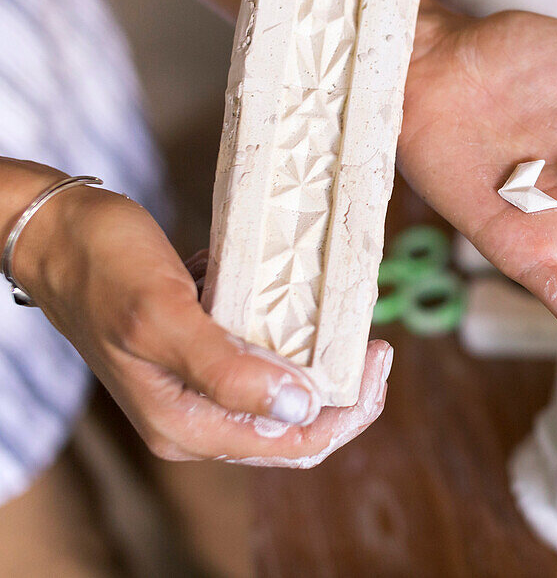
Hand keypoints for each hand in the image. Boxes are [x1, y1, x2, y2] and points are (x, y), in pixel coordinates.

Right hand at [3, 160, 390, 465]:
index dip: (347, 411)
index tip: (378, 358)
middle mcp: (195, 415)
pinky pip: (262, 354)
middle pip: (295, 425)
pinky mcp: (202, 351)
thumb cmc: (103, 267)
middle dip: (343, 391)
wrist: (58, 231)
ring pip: (282, 389)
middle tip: (377, 344)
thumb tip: (300, 407)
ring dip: (319, 359)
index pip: (293, 444)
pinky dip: (289, 332)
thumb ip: (227, 370)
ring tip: (348, 317)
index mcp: (186, 425)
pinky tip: (298, 300)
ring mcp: (198, 385)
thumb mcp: (165, 317)